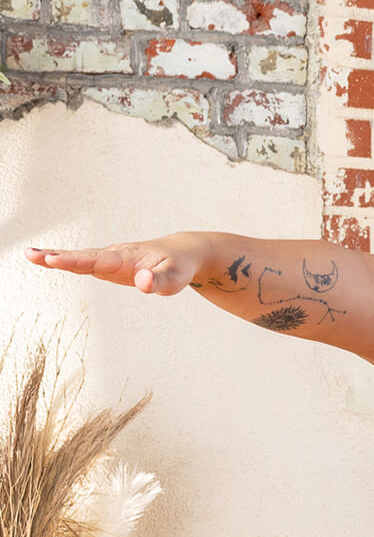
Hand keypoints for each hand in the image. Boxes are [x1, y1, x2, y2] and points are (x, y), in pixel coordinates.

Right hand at [24, 233, 207, 294]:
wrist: (181, 253)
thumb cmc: (178, 266)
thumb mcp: (175, 279)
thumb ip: (158, 281)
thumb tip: (142, 282)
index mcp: (126, 258)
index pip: (97, 260)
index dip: (75, 261)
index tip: (53, 260)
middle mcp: (114, 255)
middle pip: (82, 256)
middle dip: (56, 256)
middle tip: (30, 255)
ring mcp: (110, 259)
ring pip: (80, 257)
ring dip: (55, 257)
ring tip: (30, 256)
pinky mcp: (110, 265)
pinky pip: (84, 262)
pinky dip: (65, 261)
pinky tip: (48, 261)